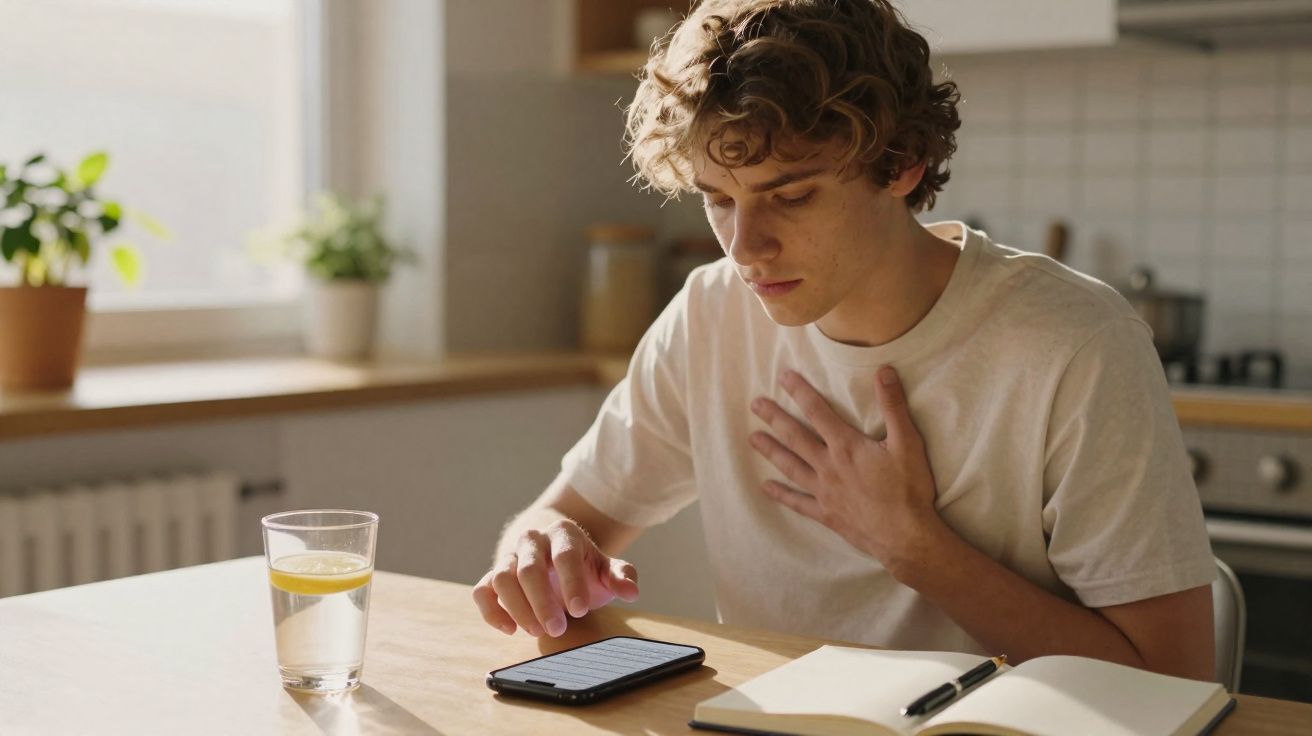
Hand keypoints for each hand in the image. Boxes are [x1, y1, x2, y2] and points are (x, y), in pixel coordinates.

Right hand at [471, 518, 638, 637]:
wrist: (550, 547)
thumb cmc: (581, 562)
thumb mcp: (604, 566)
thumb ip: (620, 576)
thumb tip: (631, 591)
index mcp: (563, 533)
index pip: (564, 555)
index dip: (572, 583)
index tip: (580, 611)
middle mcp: (532, 540)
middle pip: (529, 569)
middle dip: (542, 602)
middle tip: (557, 630)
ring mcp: (509, 556)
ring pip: (501, 577)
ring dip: (517, 608)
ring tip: (536, 631)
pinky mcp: (492, 574)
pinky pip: (482, 591)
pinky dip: (491, 611)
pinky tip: (510, 629)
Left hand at [748, 365, 944, 577]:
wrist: (906, 536)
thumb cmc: (909, 489)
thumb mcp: (908, 443)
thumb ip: (894, 406)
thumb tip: (883, 371)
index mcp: (846, 446)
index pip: (817, 412)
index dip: (800, 392)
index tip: (783, 377)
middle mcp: (829, 466)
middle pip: (795, 437)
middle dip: (774, 418)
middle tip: (755, 404)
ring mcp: (824, 491)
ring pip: (791, 466)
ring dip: (770, 451)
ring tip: (752, 438)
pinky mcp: (826, 514)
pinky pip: (798, 502)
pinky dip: (781, 494)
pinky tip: (766, 488)